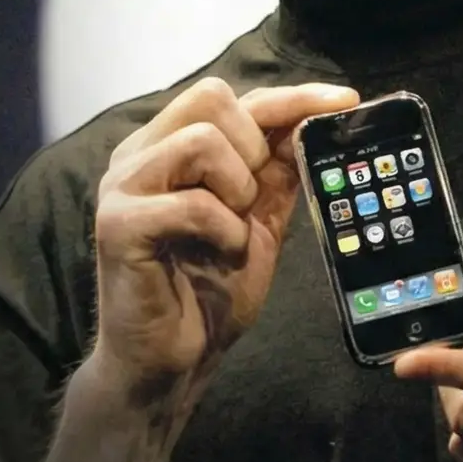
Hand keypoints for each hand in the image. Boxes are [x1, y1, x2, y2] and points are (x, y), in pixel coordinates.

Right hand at [86, 77, 357, 421]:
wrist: (170, 364)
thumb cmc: (207, 290)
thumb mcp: (258, 217)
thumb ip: (277, 168)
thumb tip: (317, 119)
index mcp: (168, 145)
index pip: (234, 96)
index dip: (292, 96)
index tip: (345, 101)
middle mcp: (139, 154)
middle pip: (210, 97)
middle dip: (252, 146)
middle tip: (252, 199)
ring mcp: (123, 186)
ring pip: (200, 140)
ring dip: (237, 189)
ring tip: (232, 228)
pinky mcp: (117, 224)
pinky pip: (192, 202)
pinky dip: (224, 229)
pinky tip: (221, 253)